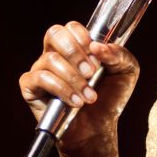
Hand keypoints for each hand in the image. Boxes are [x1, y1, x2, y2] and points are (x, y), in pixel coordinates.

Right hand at [18, 21, 139, 156]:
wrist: (98, 130)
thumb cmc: (110, 99)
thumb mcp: (126, 72)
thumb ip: (119, 54)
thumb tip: (97, 46)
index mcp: (76, 47)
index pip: (71, 27)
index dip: (84, 38)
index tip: (97, 59)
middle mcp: (55, 55)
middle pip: (54, 33)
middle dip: (75, 52)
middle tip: (91, 73)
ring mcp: (40, 70)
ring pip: (51, 59)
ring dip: (74, 79)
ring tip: (89, 97)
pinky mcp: (31, 88)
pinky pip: (40, 78)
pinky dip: (61, 90)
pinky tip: (75, 103)